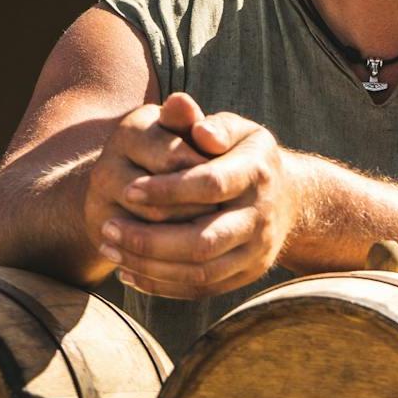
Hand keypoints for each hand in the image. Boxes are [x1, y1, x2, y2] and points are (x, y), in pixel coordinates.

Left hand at [97, 108, 299, 298]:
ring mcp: (257, 250)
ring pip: (200, 272)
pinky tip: (129, 271)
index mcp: (257, 172)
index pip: (211, 184)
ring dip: (148, 265)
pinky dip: (161, 285)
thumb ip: (209, 122)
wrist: (291, 198)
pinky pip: (201, 289)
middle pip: (204, 241)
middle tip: (107, 227)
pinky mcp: (247, 274)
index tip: (127, 189)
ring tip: (110, 249)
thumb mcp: (237, 129)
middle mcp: (261, 216)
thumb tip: (181, 108)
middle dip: (149, 240)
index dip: (168, 189)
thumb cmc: (245, 156)